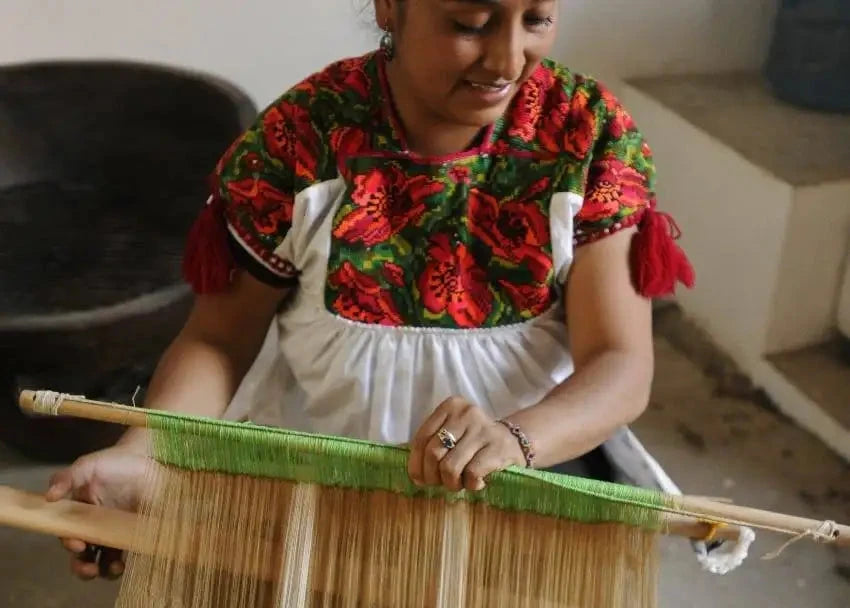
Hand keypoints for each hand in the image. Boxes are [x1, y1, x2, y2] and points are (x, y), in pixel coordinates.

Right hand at [46, 443, 149, 580]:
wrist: (146, 458)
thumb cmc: (113, 462)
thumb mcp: (87, 466)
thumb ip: (66, 478)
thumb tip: (49, 497)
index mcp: (80, 515)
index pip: (70, 536)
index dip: (70, 544)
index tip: (79, 545)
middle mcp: (96, 527)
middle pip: (84, 556)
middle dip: (83, 567)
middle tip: (90, 569)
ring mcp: (117, 532)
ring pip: (106, 560)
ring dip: (105, 570)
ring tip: (114, 568)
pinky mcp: (137, 533)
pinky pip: (130, 553)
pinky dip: (128, 562)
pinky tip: (130, 561)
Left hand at [408, 397, 524, 491]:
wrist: (514, 441)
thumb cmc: (474, 442)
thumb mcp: (453, 434)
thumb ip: (432, 445)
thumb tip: (415, 475)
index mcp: (450, 406)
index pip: (421, 438)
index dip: (416, 463)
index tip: (419, 479)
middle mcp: (466, 413)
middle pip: (433, 453)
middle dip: (432, 476)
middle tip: (440, 483)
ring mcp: (482, 429)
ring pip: (450, 467)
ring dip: (451, 483)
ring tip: (458, 484)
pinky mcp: (497, 448)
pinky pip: (471, 474)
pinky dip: (470, 484)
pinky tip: (476, 483)